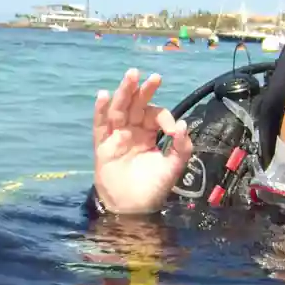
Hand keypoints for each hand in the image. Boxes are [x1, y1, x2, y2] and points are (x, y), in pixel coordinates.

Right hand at [92, 69, 193, 214]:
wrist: (132, 208)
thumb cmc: (152, 188)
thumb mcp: (172, 169)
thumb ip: (181, 149)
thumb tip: (184, 125)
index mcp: (148, 133)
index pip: (155, 115)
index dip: (165, 117)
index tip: (174, 130)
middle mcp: (132, 131)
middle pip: (136, 105)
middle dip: (144, 90)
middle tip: (153, 76)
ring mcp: (116, 137)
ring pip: (119, 110)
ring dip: (124, 92)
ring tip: (131, 75)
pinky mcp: (102, 146)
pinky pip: (100, 126)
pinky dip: (100, 111)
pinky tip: (103, 96)